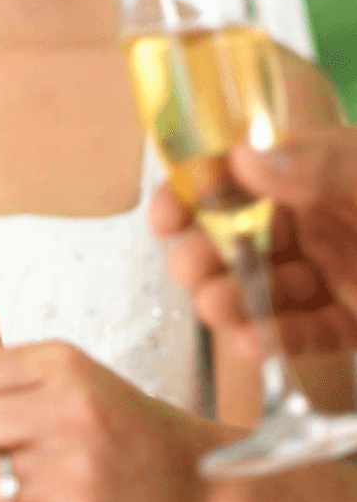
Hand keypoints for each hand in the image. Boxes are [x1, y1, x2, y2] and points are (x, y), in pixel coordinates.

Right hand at [150, 126, 356, 358]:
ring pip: (265, 291)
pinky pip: (309, 334)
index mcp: (312, 174)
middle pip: (237, 240)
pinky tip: (256, 343)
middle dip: (206, 258)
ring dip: (235, 302)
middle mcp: (315, 223)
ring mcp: (335, 275)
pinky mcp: (356, 321)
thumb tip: (241, 158)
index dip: (190, 195)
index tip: (164, 220)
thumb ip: (318, 165)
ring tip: (218, 310)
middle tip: (192, 271)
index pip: (234, 177)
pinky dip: (280, 341)